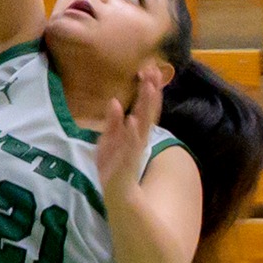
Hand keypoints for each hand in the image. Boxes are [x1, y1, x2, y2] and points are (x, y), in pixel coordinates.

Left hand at [96, 65, 164, 194]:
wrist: (117, 193)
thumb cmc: (113, 165)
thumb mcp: (109, 140)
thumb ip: (112, 121)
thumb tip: (114, 100)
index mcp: (135, 131)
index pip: (145, 107)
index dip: (148, 89)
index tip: (149, 69)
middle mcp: (139, 137)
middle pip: (148, 111)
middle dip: (150, 91)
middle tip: (153, 71)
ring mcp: (135, 148)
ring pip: (144, 123)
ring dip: (146, 105)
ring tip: (149, 88)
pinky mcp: (128, 161)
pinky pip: (132, 145)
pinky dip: (133, 133)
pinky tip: (133, 121)